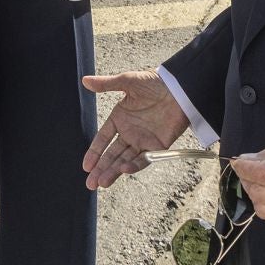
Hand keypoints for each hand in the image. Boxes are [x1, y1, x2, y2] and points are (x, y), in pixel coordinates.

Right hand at [81, 70, 188, 189]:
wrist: (180, 88)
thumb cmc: (154, 82)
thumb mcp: (127, 81)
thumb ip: (106, 84)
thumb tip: (85, 81)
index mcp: (120, 118)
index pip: (103, 139)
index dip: (94, 152)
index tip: (86, 166)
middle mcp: (130, 132)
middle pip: (112, 154)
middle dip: (101, 169)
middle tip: (90, 183)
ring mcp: (143, 140)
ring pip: (125, 160)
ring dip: (114, 171)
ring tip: (102, 182)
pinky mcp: (157, 146)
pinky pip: (144, 159)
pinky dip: (134, 165)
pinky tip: (123, 170)